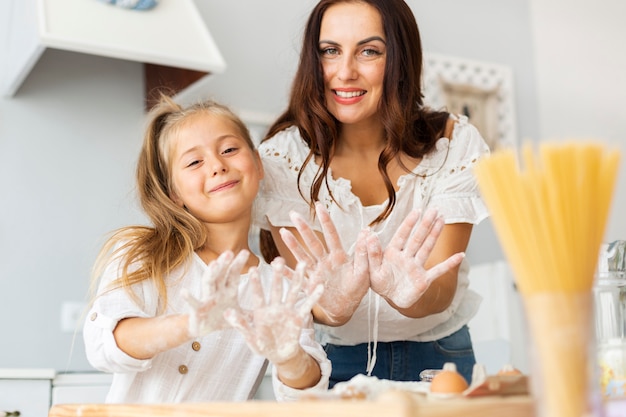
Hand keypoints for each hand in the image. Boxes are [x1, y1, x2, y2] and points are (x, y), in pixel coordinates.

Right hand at [182, 250, 248, 337]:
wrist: (203, 329)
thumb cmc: (221, 317)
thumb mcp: (240, 314)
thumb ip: (253, 311)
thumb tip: (271, 310)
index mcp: (228, 290)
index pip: (233, 273)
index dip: (238, 263)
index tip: (245, 252)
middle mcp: (217, 291)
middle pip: (221, 274)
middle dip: (225, 263)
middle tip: (230, 252)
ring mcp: (207, 298)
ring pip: (208, 283)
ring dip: (211, 273)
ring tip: (214, 264)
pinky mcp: (197, 309)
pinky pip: (193, 302)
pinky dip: (188, 297)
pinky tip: (184, 292)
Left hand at [224, 258, 322, 365]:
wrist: (279, 354)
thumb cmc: (262, 345)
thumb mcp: (250, 337)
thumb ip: (241, 325)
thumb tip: (226, 313)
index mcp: (261, 311)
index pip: (258, 295)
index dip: (255, 283)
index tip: (253, 269)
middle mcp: (275, 307)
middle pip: (277, 288)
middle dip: (278, 274)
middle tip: (278, 259)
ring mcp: (287, 311)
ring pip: (293, 291)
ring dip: (298, 278)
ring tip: (302, 264)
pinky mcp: (298, 317)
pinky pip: (306, 306)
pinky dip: (313, 297)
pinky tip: (319, 286)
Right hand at [280, 202, 368, 322]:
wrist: (346, 308)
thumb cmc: (356, 290)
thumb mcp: (364, 272)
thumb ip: (363, 253)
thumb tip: (367, 232)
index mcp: (339, 257)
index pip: (332, 236)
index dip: (326, 221)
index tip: (319, 206)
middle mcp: (325, 262)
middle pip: (313, 243)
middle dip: (303, 228)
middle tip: (293, 214)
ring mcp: (316, 272)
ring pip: (302, 256)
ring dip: (293, 245)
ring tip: (283, 232)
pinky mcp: (310, 285)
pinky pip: (296, 277)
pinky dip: (286, 272)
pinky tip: (277, 263)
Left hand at [366, 209, 464, 308]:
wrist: (391, 298)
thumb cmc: (380, 282)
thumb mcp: (371, 270)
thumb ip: (372, 254)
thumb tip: (369, 235)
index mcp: (393, 253)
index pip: (402, 235)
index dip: (409, 223)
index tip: (416, 211)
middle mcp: (407, 257)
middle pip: (417, 238)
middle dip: (425, 224)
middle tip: (434, 209)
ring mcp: (416, 267)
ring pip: (427, 248)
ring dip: (435, 234)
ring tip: (442, 220)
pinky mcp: (424, 279)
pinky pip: (439, 270)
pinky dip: (450, 264)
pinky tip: (461, 256)